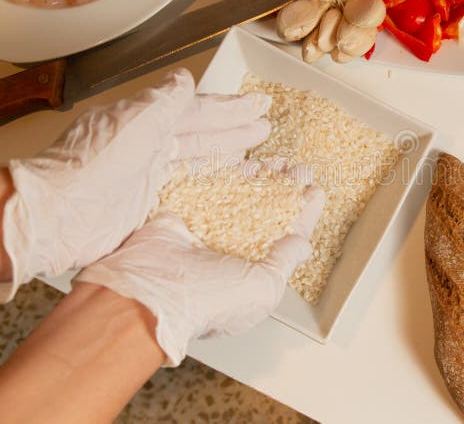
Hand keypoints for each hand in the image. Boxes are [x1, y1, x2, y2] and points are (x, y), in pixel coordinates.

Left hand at [0, 68, 270, 302]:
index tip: (257, 103)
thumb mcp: (135, 120)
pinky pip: (185, 190)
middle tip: (265, 124)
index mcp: (143, 120)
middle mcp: (145, 145)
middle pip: (200, 133)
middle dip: (233, 128)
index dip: (229, 107)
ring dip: (225, 154)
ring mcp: (145, 176)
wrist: (57, 215)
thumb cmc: (91, 165)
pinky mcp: (144, 206)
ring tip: (255, 152)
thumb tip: (184, 79)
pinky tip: (224, 186)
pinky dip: (208, 186)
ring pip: (195, 160)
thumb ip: (164, 100)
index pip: (196, 109)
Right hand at [75, 179, 324, 365]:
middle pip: (264, 214)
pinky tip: (243, 161)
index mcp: (250, 278)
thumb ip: (283, 263)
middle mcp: (229, 255)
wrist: (149, 290)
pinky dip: (226, 174)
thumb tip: (302, 245)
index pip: (284, 242)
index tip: (314, 192)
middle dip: (283, 189)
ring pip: (239, 198)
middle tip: (295, 170)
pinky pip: (209, 189)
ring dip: (259, 179)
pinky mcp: (183, 215)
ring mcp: (206, 233)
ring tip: (274, 161)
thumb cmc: (208, 302)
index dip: (301, 215)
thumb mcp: (261, 289)